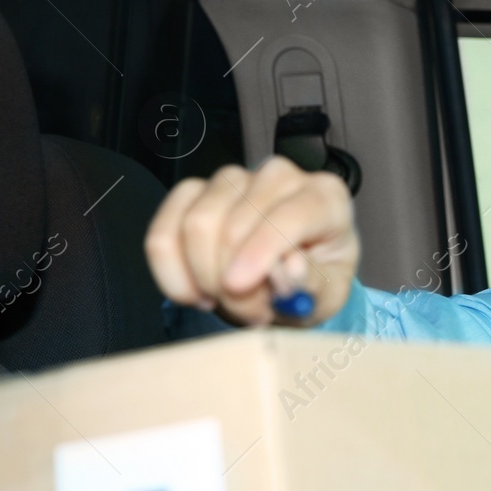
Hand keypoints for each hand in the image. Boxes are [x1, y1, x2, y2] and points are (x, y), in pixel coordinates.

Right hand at [144, 157, 358, 326]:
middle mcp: (280, 177)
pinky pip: (163, 232)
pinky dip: (172, 272)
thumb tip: (290, 270)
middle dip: (233, 281)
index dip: (261, 251)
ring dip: (205, 278)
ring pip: (197, 224)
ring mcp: (234, 179)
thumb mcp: (327, 295)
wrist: (289, 277)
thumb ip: (312, 284)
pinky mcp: (193, 191)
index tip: (239, 286)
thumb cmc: (314, 281)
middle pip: (236, 223)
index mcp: (326, 197)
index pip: (291, 215)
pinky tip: (196, 292)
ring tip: (231, 302)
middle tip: (252, 313)